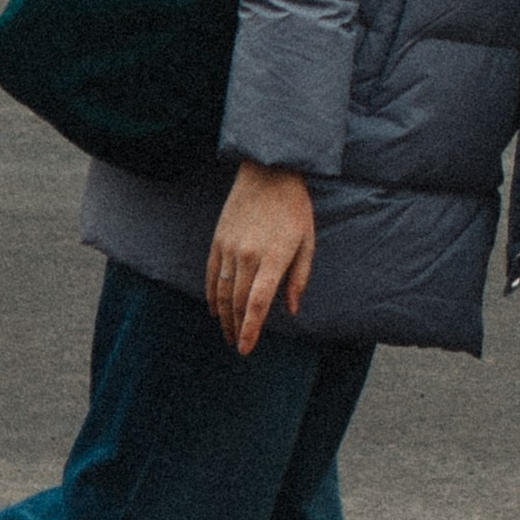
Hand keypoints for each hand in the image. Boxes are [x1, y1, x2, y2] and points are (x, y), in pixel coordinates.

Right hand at [207, 159, 315, 353]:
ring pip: (222, 292)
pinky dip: (211, 296)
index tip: (245, 349)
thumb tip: (292, 309)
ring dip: (224, 317)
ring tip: (228, 333)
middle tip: (238, 345)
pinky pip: (211, 274)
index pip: (257, 302)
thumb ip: (299, 277)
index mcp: (274, 257)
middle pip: (237, 302)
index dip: (250, 329)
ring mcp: (230, 247)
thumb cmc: (294, 207)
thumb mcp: (307, 241)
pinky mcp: (218, 239)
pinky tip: (215, 309)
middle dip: (237, 328)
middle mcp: (248, 255)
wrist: (268, 171)